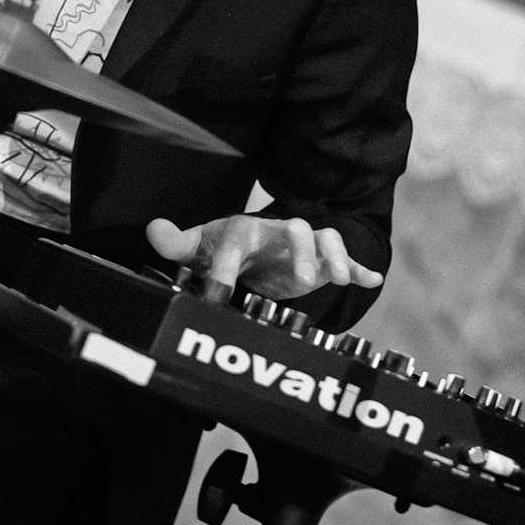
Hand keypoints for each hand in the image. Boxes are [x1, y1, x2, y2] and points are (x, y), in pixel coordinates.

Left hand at [145, 215, 383, 300]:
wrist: (251, 246)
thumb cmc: (221, 246)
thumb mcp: (197, 246)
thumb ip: (175, 243)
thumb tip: (153, 229)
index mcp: (242, 230)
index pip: (234, 242)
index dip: (225, 269)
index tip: (216, 295)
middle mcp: (276, 231)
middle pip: (295, 229)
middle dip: (301, 252)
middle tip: (302, 282)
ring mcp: (302, 245)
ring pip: (324, 238)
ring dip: (333, 257)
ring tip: (336, 280)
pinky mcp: (320, 261)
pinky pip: (345, 259)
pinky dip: (358, 268)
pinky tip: (371, 278)